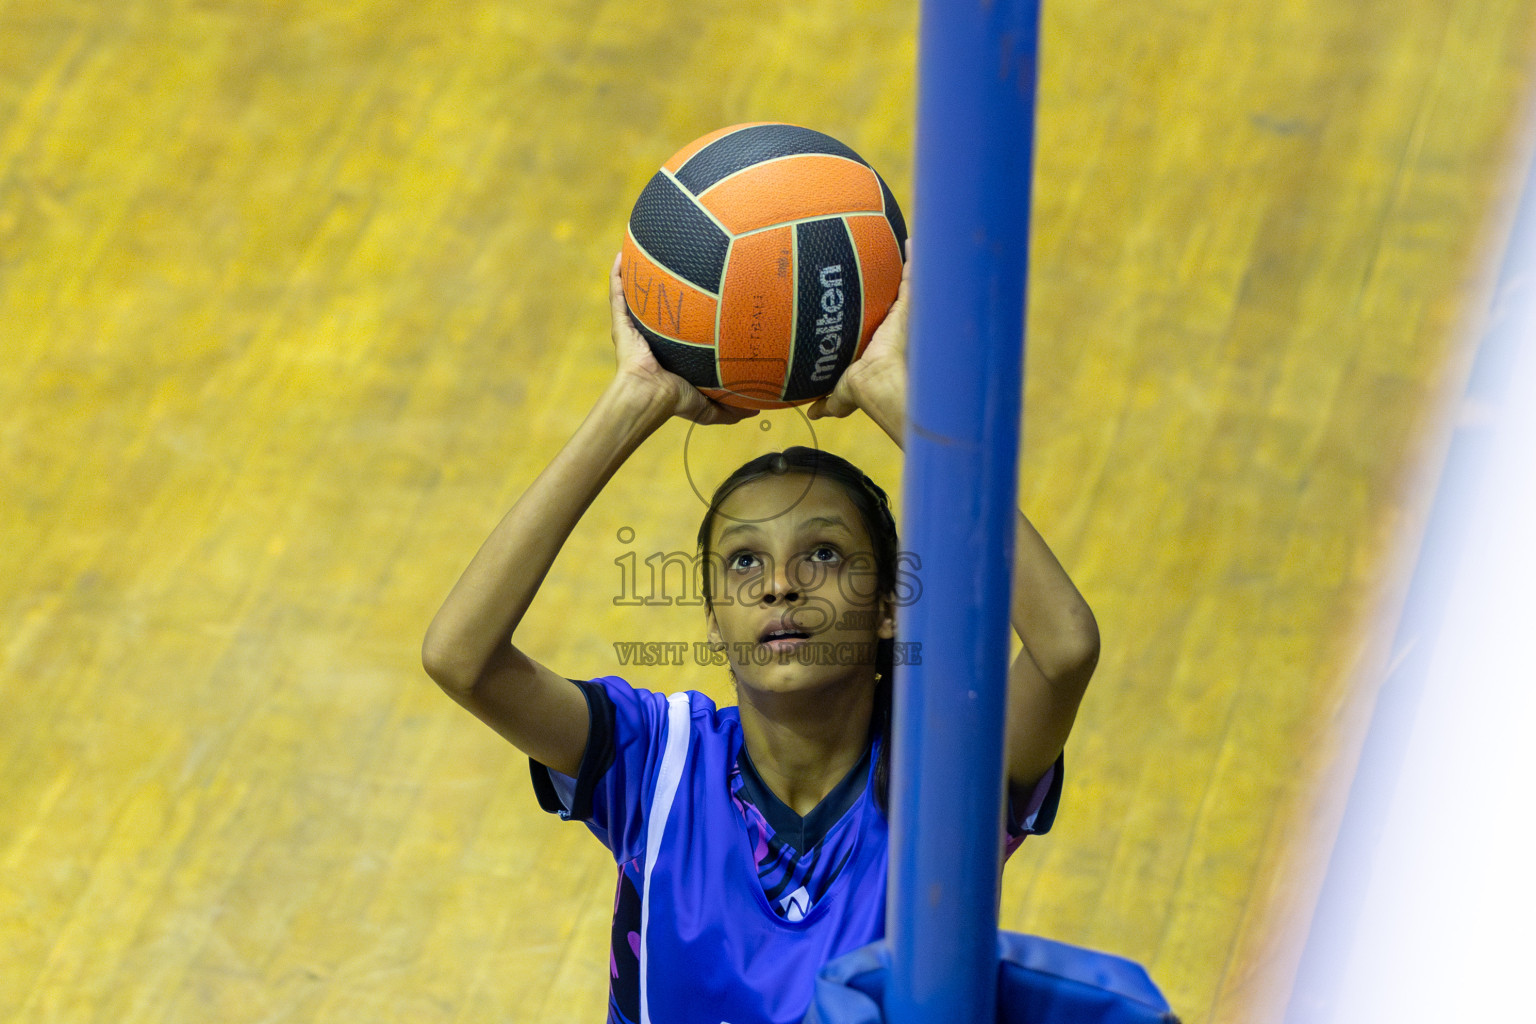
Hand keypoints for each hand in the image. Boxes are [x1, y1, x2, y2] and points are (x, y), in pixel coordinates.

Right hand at [608, 253, 755, 425]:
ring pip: (635, 297)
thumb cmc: (674, 401)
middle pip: (657, 308)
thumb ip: (730, 408)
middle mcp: (650, 338)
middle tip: (680, 268)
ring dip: (637, 277)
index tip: (703, 295)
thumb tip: (757, 409)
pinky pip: (618, 294)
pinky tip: (623, 255)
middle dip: (663, 290)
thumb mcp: (708, 406)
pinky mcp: (621, 324)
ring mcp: (634, 329)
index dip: (687, 314)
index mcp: (668, 353)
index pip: (677, 330)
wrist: (649, 396)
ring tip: (647, 252)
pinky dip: (618, 275)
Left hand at [808, 244, 909, 425]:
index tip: (871, 296)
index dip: (877, 310)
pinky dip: (913, 258)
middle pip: (895, 301)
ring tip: (906, 243)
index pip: (879, 321)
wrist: (878, 383)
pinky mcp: (909, 308)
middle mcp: (893, 327)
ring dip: (908, 267)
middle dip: (894, 283)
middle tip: (889, 262)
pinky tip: (911, 240)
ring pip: (906, 287)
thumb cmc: (863, 389)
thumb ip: (829, 401)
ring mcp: (904, 316)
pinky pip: (912, 277)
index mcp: (879, 342)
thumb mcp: (842, 394)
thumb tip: (813, 412)